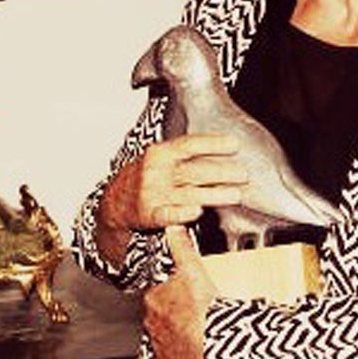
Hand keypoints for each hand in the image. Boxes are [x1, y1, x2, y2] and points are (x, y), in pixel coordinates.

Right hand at [93, 133, 245, 264]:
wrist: (114, 202)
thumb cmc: (145, 178)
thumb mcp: (161, 158)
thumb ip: (187, 154)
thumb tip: (224, 149)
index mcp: (161, 153)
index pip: (189, 145)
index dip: (213, 144)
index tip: (234, 144)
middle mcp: (157, 172)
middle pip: (193, 170)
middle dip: (221, 172)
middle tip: (242, 174)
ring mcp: (153, 193)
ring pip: (188, 193)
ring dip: (213, 194)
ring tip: (234, 194)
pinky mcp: (150, 215)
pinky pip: (168, 214)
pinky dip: (182, 213)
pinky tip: (196, 212)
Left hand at [143, 225, 214, 358]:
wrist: (212, 342)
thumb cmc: (203, 308)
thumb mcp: (192, 269)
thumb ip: (181, 247)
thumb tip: (173, 227)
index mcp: (155, 299)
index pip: (157, 294)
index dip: (171, 294)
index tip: (183, 297)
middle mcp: (152, 323)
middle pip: (160, 315)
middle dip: (173, 315)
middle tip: (192, 314)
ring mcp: (159, 344)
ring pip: (164, 337)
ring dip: (176, 335)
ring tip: (194, 332)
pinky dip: (180, 356)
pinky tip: (192, 350)